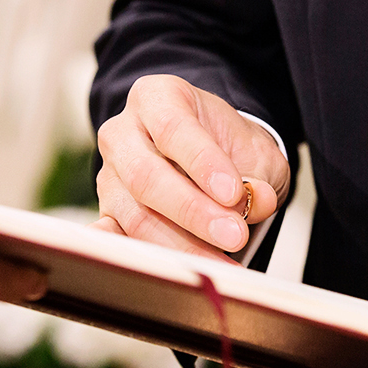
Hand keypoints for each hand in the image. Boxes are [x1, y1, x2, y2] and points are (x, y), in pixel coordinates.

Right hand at [93, 74, 288, 259]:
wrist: (210, 155)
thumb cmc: (228, 147)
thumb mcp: (255, 151)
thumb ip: (259, 174)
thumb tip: (255, 201)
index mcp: (157, 98)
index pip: (173, 128)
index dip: (202, 163)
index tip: (234, 193)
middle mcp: (123, 133)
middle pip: (146, 176)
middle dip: (193, 212)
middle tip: (234, 235)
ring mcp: (110, 175)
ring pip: (135, 215)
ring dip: (181, 245)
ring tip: (223, 263)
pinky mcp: (108, 212)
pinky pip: (113, 237)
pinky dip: (132, 254)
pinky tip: (159, 269)